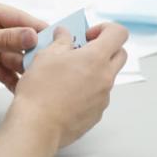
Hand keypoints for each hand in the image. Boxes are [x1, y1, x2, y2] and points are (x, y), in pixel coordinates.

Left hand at [0, 0, 47, 97]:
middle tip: (49, 64)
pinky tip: (22, 88)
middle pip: (23, 39)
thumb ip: (6, 39)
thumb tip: (34, 35)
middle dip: (34, 52)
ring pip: (19, 57)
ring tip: (37, 79)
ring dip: (26, 68)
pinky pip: (11, 71)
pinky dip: (16, 80)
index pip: (21, 19)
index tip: (57, 40)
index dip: (38, 30)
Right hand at [12, 23, 127, 147]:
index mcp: (96, 58)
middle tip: (82, 51)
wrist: (37, 126)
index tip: (88, 35)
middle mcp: (105, 78)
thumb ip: (61, 41)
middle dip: (104, 49)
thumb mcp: (46, 55)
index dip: (105, 29)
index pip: (119, 33)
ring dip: (94, 70)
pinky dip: (87, 90)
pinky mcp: (96, 114)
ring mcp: (103, 98)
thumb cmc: (40, 90)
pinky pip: (98, 96)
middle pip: (120, 54)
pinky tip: (66, 94)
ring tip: (68, 75)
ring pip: (107, 76)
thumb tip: (64, 34)